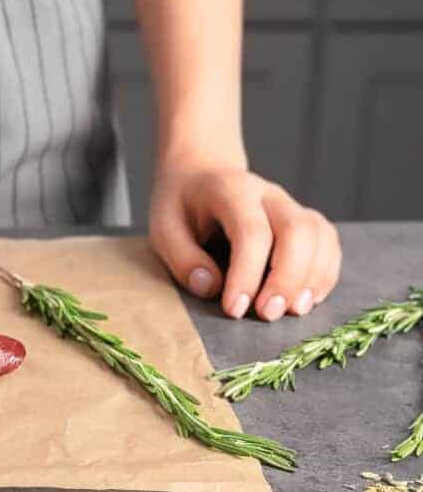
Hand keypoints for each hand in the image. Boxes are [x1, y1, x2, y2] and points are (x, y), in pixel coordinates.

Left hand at [148, 161, 341, 320]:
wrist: (200, 177)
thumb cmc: (181, 208)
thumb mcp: (164, 228)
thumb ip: (183, 258)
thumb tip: (210, 287)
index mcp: (230, 190)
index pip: (251, 232)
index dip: (246, 274)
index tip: (234, 309)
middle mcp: (268, 193)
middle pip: (296, 231)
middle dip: (286, 278)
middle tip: (266, 314)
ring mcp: (290, 205)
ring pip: (319, 235)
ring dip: (312, 278)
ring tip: (292, 311)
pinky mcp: (304, 220)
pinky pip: (328, 243)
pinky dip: (324, 273)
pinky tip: (306, 300)